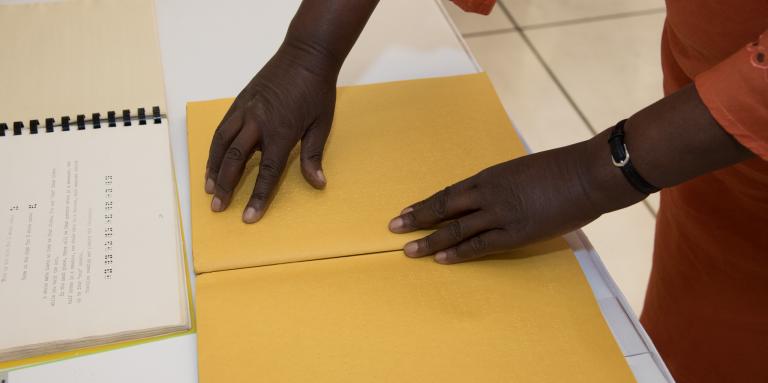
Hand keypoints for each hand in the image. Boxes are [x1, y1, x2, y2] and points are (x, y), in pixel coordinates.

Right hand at [205, 44, 337, 222]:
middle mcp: (258, 122)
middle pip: (236, 160)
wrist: (306, 54)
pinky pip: (222, 128)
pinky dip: (215, 146)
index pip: (268, 173)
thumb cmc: (317, 90)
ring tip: (208, 187)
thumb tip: (318, 183)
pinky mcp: (240, 101)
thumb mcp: (322, 124)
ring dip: (212, 167)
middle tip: (217, 207)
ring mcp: (246, 110)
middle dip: (225, 186)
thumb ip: (314, 155)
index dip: (258, 197)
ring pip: (222, 143)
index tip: (248, 217)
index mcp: (282, 132)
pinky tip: (212, 159)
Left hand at [388, 138, 645, 263]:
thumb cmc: (560, 168)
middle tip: (394, 227)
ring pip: (455, 229)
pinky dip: (459, 253)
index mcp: (490, 175)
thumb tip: (493, 196)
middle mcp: (487, 193)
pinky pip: (480, 245)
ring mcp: (499, 214)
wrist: (586, 174)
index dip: (426, 203)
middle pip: (444, 207)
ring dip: (430, 240)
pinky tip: (441, 259)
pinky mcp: (515, 233)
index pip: (449, 192)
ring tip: (408, 250)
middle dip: (417, 218)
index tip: (407, 210)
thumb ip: (504, 184)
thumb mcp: (523, 171)